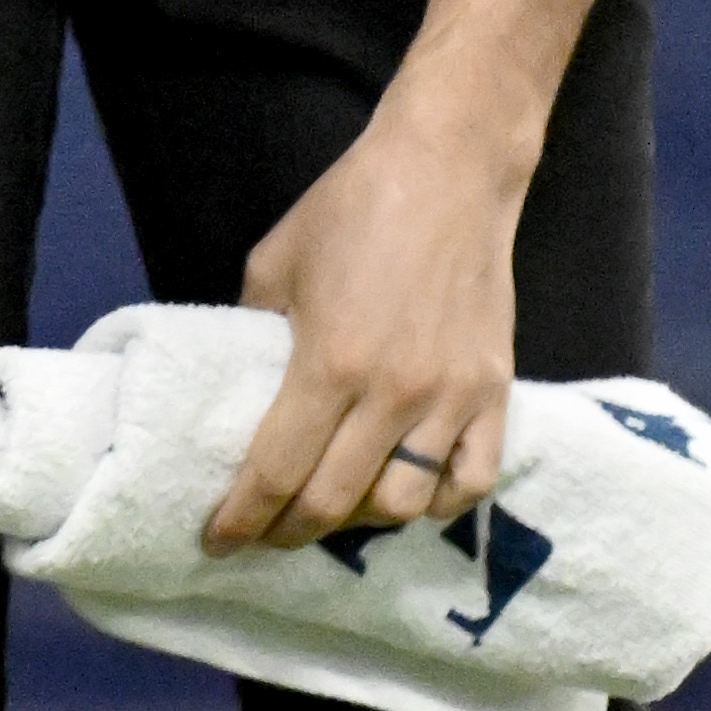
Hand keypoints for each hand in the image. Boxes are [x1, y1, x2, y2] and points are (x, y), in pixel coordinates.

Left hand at [198, 102, 525, 552]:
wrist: (450, 171)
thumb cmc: (352, 207)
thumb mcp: (274, 264)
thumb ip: (254, 334)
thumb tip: (238, 388)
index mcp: (329, 362)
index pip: (277, 471)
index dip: (241, 516)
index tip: (216, 539)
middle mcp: (393, 394)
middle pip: (334, 502)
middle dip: (287, 531)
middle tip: (264, 534)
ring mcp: (451, 397)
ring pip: (404, 505)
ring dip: (359, 520)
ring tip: (334, 508)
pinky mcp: (493, 390)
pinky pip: (470, 480)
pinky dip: (437, 501)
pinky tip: (408, 490)